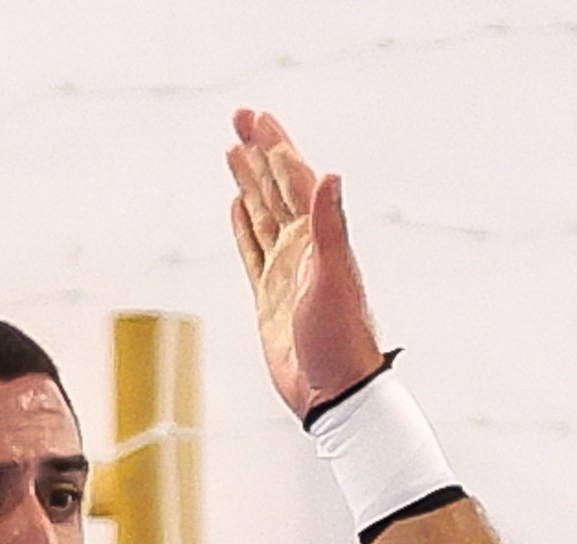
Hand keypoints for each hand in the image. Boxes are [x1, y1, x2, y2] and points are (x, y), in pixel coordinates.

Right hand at [225, 109, 390, 417]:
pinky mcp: (271, 296)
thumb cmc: (341, 340)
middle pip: (276, 187)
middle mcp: (304, 248)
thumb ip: (329, 227)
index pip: (294, 179)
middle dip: (259, 151)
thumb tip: (330, 175)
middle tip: (240, 117)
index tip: (256, 117)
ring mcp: (286, 270)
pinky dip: (244, 227)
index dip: (275, 146)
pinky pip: (253, 250)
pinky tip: (238, 207)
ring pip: (263, 213)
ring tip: (234, 150)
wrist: (335, 394)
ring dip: (249, 182)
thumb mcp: (334, 278)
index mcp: (320, 238)